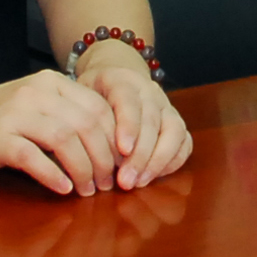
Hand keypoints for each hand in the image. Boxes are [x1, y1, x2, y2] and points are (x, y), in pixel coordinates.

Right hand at [0, 70, 125, 195]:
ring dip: (83, 169)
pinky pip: (32, 157)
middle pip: (86, 125)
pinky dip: (52, 174)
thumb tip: (113, 151)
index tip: (123, 164)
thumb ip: (70, 117)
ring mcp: (14, 114)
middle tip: (109, 184)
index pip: (99, 108)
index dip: (117, 139)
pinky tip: (63, 189)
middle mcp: (36, 93)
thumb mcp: (39, 107)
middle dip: (104, 158)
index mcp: (52, 83)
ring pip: (64, 139)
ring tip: (89, 190)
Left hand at [71, 45, 191, 187]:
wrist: (114, 73)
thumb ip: (80, 117)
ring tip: (139, 183)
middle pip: (152, 121)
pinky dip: (173, 161)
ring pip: (174, 131)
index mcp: (122, 80)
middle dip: (141, 155)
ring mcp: (166, 105)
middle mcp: (149, 90)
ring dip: (158, 161)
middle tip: (125, 182)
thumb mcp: (78, 96)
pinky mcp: (175, 121)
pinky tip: (154, 176)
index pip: (129, 100)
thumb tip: (73, 151)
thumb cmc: (91, 93)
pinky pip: (184, 141)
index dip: (128, 125)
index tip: (122, 151)